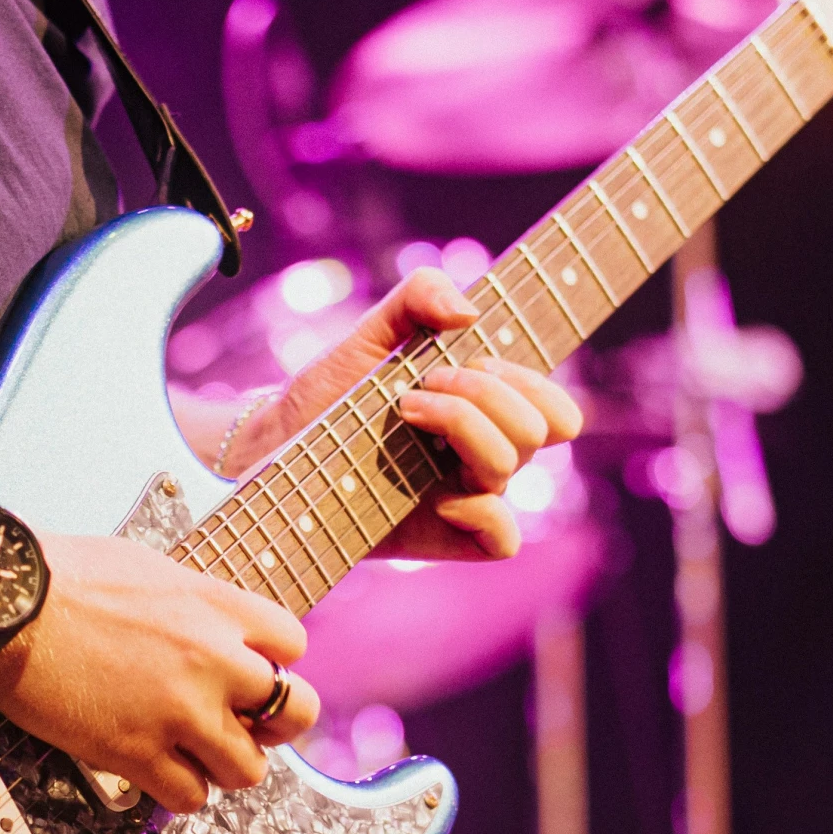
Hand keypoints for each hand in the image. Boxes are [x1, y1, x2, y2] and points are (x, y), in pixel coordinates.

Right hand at [0, 531, 318, 814]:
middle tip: (244, 726)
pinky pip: (191, 797)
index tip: (251, 675)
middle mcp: (213, 660)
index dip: (273, 665)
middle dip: (273, 725)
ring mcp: (180, 712)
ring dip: (225, 765)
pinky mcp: (138, 753)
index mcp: (217, 606)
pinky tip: (156, 771)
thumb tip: (210, 627)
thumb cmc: (61, 576)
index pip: (293, 646)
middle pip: (295, 713)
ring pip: (249, 770)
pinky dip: (178, 791)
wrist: (3, 604)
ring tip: (193, 753)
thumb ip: (196, 604)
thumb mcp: (150, 568)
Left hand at [224, 268, 582, 558]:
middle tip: (420, 386)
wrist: (279, 444)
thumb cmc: (333, 391)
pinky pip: (503, 539)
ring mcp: (467, 497)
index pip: (554, 407)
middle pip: (538, 429)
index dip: (529, 382)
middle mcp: (485, 455)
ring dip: (461, 426)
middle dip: (483, 394)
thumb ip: (421, 294)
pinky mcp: (445, 538)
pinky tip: (436, 495)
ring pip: (511, 468)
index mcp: (488, 412)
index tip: (472, 359)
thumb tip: (469, 313)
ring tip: (405, 411)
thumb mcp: (374, 328)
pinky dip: (480, 511)